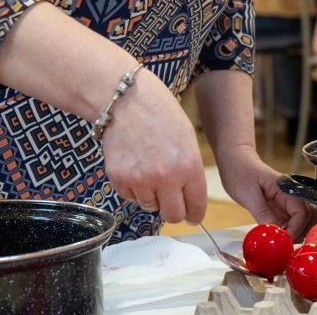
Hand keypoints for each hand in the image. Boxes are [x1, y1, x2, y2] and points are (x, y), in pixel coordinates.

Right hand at [100, 69, 207, 225]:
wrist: (126, 100)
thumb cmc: (161, 114)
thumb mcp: (187, 140)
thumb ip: (190, 171)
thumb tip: (190, 201)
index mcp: (189, 166)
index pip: (196, 205)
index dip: (195, 214)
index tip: (192, 216)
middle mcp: (166, 178)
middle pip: (173, 216)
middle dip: (174, 211)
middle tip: (171, 201)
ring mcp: (140, 180)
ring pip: (149, 206)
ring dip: (151, 196)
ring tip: (149, 170)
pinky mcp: (119, 179)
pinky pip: (130, 197)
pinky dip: (133, 188)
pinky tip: (135, 166)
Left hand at [217, 145, 314, 238]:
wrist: (234, 161)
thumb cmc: (241, 171)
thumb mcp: (249, 194)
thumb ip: (263, 213)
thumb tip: (275, 233)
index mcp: (286, 189)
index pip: (301, 211)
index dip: (296, 228)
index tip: (285, 241)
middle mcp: (289, 196)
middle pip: (306, 218)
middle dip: (299, 233)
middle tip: (285, 244)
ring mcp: (284, 203)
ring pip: (300, 222)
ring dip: (294, 234)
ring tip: (280, 242)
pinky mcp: (277, 209)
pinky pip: (287, 223)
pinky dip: (285, 232)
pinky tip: (275, 237)